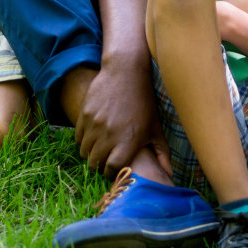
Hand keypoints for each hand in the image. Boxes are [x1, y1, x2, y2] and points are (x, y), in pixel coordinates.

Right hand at [74, 61, 171, 178]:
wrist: (125, 72)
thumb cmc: (144, 101)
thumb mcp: (156, 127)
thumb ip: (162, 153)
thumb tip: (169, 175)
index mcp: (129, 140)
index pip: (113, 169)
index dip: (112, 172)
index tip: (114, 169)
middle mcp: (110, 134)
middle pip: (95, 163)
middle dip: (100, 165)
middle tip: (104, 161)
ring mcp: (95, 124)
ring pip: (85, 151)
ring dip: (90, 153)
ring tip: (98, 149)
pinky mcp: (85, 114)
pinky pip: (78, 137)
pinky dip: (83, 141)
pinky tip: (92, 137)